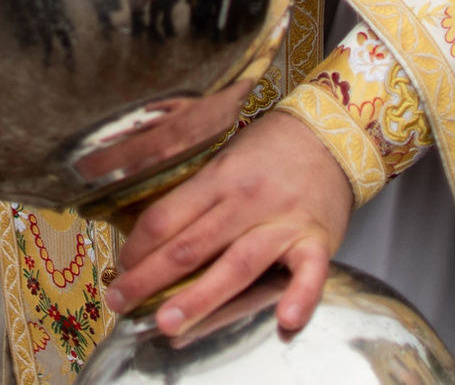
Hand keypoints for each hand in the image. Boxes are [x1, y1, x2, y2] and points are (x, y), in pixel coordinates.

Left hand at [105, 109, 351, 338]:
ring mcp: (283, 222)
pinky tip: (284, 320)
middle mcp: (246, 201)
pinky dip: (299, 296)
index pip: (166, 216)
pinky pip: (310, 272)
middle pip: (190, 245)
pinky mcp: (317, 240)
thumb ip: (189, 184)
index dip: (138, 246)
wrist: (333, 132)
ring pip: (237, 264)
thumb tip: (139, 208)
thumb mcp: (223, 150)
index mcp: (218, 178)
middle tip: (121, 302)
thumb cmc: (272, 145)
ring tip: (170, 322)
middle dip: (150, 278)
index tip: (121, 268)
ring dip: (201, 296)